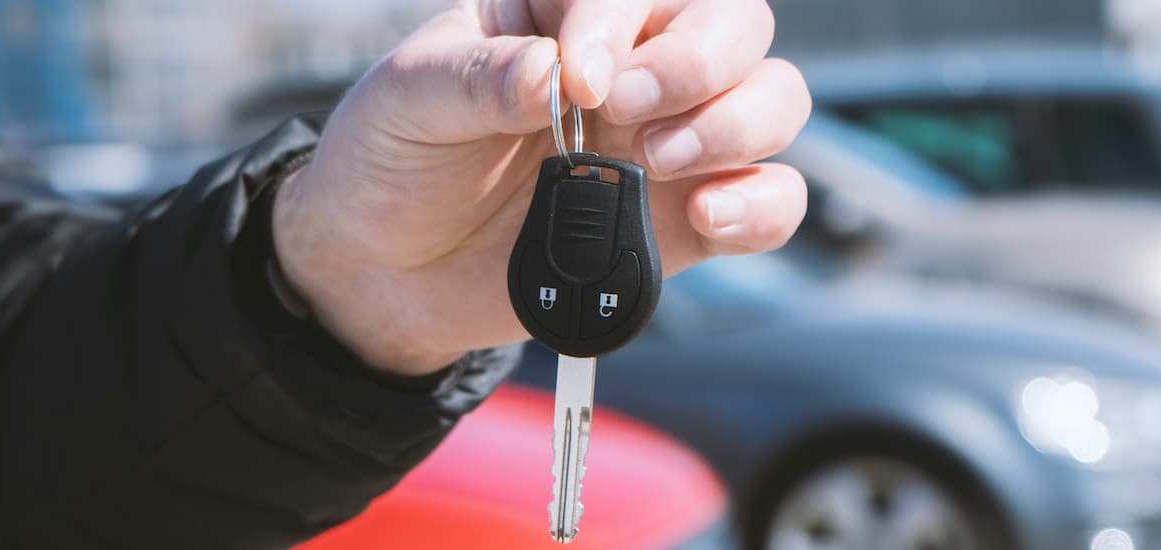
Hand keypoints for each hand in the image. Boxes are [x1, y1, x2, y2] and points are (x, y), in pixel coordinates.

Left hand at [273, 0, 810, 374]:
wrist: (386, 272)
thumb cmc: (394, 160)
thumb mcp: (406, 100)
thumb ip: (478, 78)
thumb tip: (553, 74)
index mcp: (566, 11)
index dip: (620, 21)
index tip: (576, 78)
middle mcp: (635, 65)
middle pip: (736, 24)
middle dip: (698, 63)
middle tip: (624, 112)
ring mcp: (668, 142)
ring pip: (774, 100)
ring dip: (736, 125)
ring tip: (656, 162)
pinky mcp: (680, 220)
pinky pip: (772, 200)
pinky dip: (762, 206)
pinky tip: (709, 217)